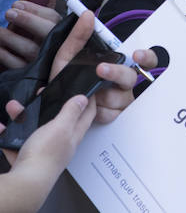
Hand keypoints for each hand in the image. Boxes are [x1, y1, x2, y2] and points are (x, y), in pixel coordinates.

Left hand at [0, 3, 59, 69]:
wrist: (44, 69)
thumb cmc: (42, 42)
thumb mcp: (46, 26)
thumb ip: (40, 14)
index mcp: (61, 31)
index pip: (52, 17)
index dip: (34, 10)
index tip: (17, 4)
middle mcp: (55, 45)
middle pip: (45, 31)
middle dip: (26, 20)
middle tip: (9, 13)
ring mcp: (43, 60)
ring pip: (28, 48)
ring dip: (10, 37)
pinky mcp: (30, 73)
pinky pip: (15, 63)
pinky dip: (4, 54)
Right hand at [0, 94, 95, 209]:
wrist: (24, 185)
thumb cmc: (44, 157)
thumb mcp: (61, 127)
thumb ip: (71, 112)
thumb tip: (83, 99)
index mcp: (73, 135)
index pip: (87, 114)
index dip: (89, 101)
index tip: (87, 89)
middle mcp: (60, 144)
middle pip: (58, 120)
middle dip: (49, 105)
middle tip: (43, 95)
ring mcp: (43, 152)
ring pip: (35, 129)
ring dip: (24, 117)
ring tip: (14, 108)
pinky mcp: (27, 160)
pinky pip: (18, 144)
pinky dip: (10, 136)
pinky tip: (3, 129)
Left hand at [48, 10, 157, 124]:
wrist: (56, 105)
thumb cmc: (67, 78)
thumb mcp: (68, 56)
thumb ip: (78, 36)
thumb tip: (87, 16)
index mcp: (119, 64)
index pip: (146, 59)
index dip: (146, 57)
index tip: (137, 55)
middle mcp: (123, 81)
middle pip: (131, 77)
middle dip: (116, 73)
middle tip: (100, 69)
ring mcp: (120, 99)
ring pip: (121, 97)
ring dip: (103, 95)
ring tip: (89, 93)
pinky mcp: (114, 114)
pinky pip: (113, 113)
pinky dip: (99, 111)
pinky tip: (91, 107)